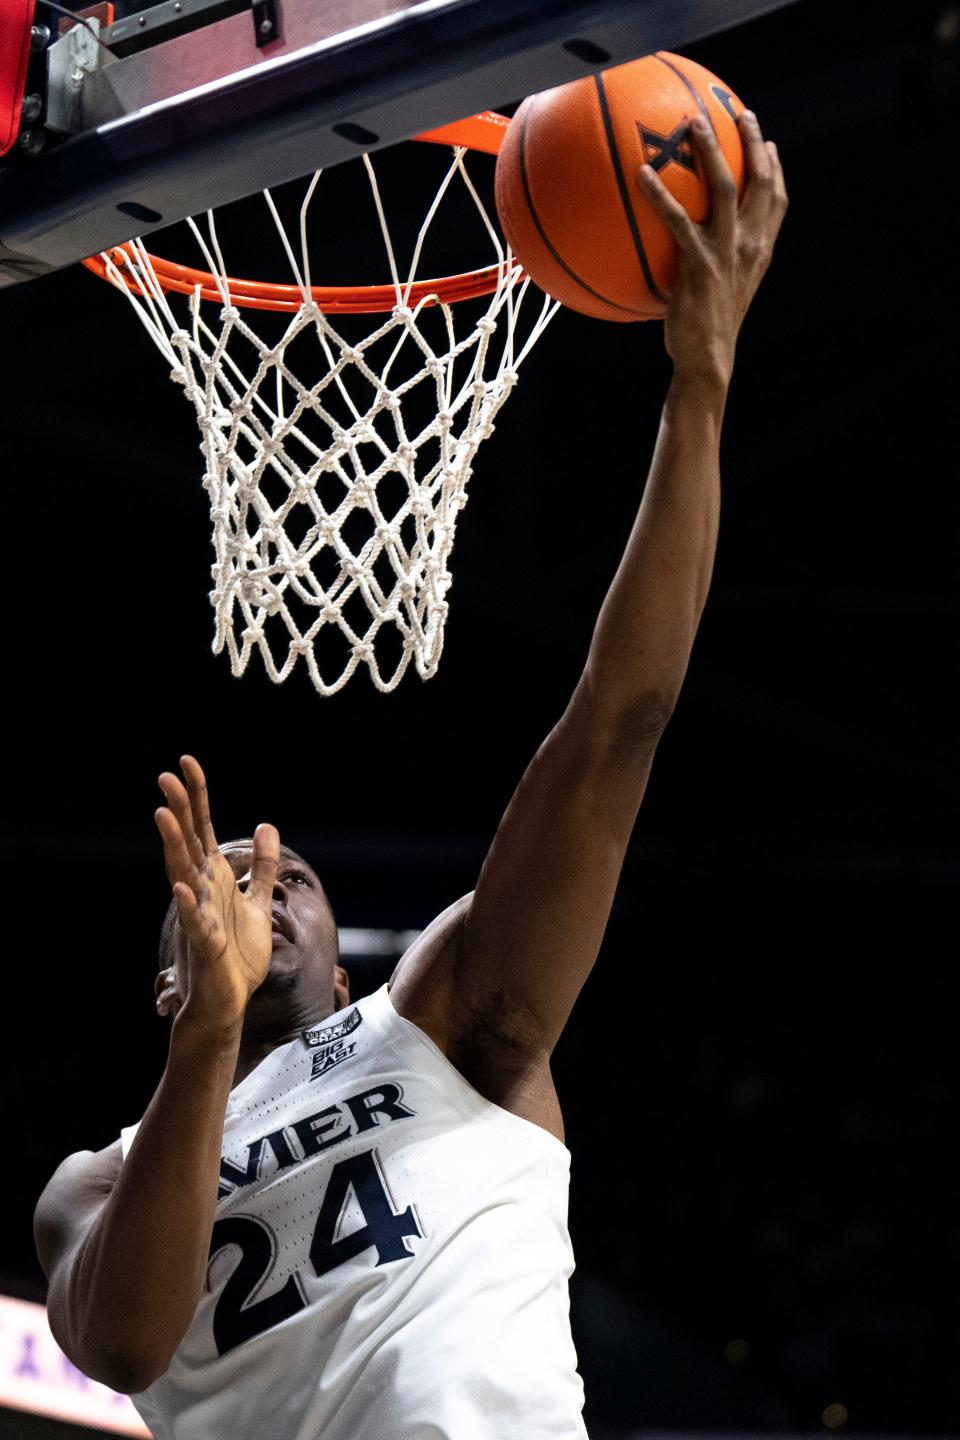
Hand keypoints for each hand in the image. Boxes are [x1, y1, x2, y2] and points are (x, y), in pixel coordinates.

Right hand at [155, 755, 278, 1032]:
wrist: (230, 1001)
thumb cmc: (238, 955)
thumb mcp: (259, 902)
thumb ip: (264, 866)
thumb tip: (267, 826)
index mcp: (214, 878)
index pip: (201, 829)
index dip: (196, 796)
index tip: (187, 762)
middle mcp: (201, 891)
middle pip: (187, 843)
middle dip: (179, 810)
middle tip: (166, 776)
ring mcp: (199, 915)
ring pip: (183, 874)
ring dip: (173, 846)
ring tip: (163, 815)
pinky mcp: (205, 944)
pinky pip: (195, 921)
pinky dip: (188, 905)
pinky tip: (182, 888)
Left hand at [637, 108, 787, 387]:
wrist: (708, 359)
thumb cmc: (708, 327)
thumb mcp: (724, 290)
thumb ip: (720, 261)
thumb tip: (696, 242)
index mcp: (760, 251)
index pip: (777, 201)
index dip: (775, 169)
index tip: (769, 143)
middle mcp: (749, 246)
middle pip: (759, 182)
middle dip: (753, 143)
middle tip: (740, 113)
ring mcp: (726, 253)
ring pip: (723, 189)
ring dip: (710, 152)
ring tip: (693, 124)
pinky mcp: (699, 265)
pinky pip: (677, 221)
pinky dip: (660, 195)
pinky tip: (642, 175)